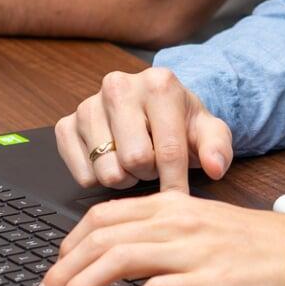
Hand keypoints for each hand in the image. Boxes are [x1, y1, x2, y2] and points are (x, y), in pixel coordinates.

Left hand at [31, 190, 284, 285]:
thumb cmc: (259, 247)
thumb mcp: (206, 227)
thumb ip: (165, 234)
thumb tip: (122, 259)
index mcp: (174, 204)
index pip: (104, 215)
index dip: (69, 243)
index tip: (53, 268)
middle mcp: (177, 220)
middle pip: (100, 237)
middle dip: (62, 269)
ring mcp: (191, 249)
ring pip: (117, 259)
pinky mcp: (206, 280)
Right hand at [56, 67, 234, 192]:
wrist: (155, 109)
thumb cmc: (180, 122)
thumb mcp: (209, 131)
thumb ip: (218, 148)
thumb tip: (215, 167)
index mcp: (158, 83)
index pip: (167, 150)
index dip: (176, 183)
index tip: (180, 202)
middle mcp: (119, 86)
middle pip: (134, 161)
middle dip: (150, 173)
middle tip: (156, 165)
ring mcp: (88, 104)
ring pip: (106, 171)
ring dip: (125, 177)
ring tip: (136, 161)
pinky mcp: (66, 125)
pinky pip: (83, 175)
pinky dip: (100, 178)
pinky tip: (113, 160)